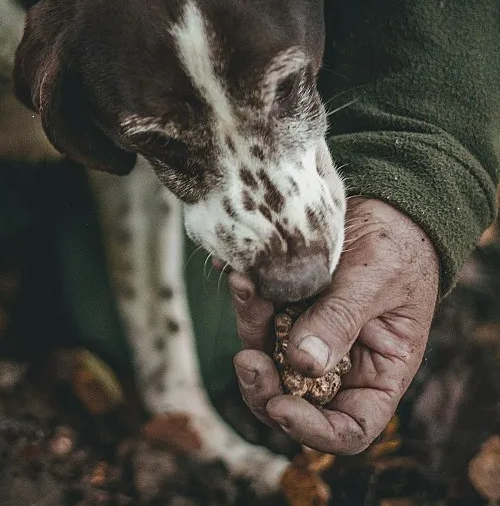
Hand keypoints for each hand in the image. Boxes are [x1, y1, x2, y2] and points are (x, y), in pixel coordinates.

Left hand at [228, 197, 438, 453]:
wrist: (382, 206)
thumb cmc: (398, 247)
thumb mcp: (376, 281)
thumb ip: (340, 321)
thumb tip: (302, 364)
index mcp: (377, 375)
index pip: (348, 428)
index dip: (314, 431)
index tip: (281, 407)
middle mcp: (338, 366)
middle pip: (292, 401)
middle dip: (262, 387)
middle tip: (246, 359)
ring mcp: (305, 339)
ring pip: (265, 357)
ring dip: (249, 329)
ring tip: (245, 286)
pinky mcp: (282, 311)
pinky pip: (257, 317)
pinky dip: (246, 299)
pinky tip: (239, 273)